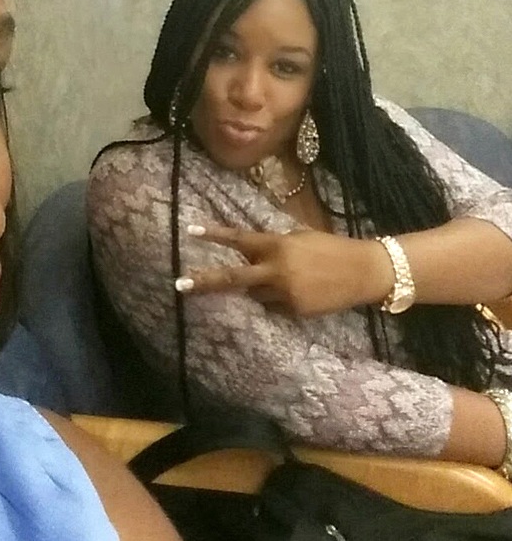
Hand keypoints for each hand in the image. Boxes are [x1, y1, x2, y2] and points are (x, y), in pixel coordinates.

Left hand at [175, 224, 392, 316]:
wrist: (363, 272)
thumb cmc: (330, 247)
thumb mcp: (298, 238)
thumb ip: (273, 246)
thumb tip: (250, 254)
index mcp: (277, 245)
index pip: (240, 240)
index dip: (215, 235)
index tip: (191, 231)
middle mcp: (276, 270)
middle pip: (233, 278)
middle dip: (205, 281)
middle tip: (180, 284)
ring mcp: (285, 293)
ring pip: (255, 295)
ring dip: (259, 288)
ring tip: (290, 278)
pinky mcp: (295, 311)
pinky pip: (274, 307)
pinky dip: (277, 300)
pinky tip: (301, 291)